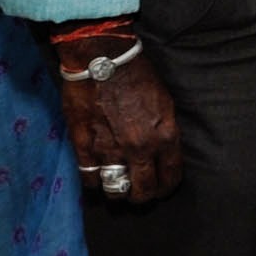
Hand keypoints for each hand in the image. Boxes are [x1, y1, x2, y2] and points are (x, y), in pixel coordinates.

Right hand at [57, 49, 183, 204]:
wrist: (103, 60)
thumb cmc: (137, 76)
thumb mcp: (165, 103)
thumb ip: (164, 131)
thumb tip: (163, 152)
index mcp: (165, 136)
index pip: (171, 176)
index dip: (167, 187)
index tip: (163, 189)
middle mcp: (140, 148)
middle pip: (144, 190)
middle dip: (144, 196)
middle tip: (140, 193)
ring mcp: (110, 150)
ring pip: (115, 189)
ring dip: (118, 192)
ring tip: (118, 188)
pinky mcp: (85, 146)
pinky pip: (89, 178)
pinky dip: (93, 182)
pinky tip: (96, 178)